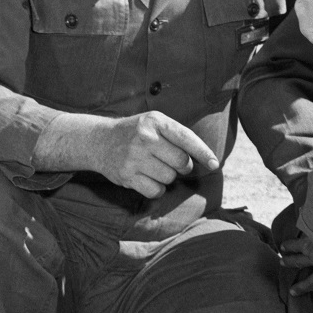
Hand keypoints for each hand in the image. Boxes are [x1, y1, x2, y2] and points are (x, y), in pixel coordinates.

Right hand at [84, 112, 218, 198]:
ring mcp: (134, 157)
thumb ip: (177, 136)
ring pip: (169, 178)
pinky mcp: (127, 175)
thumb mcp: (154, 123)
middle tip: (173, 163)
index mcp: (155, 121)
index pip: (186, 138)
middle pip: (181, 162)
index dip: (203, 152)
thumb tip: (206, 160)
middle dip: (182, 166)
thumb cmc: (136, 133)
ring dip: (167, 177)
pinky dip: (156, 189)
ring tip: (154, 167)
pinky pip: (156, 191)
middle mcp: (144, 138)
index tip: (214, 164)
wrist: (99, 141)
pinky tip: (147, 178)